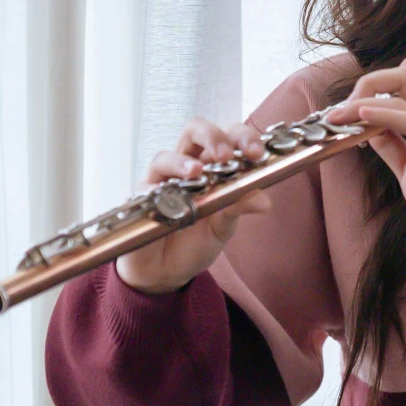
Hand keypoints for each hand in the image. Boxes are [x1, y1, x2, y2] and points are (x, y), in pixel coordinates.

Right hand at [115, 120, 272, 294]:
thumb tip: (264, 201)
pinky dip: (158, 190)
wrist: (166, 273)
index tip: (256, 154)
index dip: (243, 138)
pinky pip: (145, 188)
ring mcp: (162, 181)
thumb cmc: (195, 242)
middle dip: (212, 136)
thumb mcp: (223, 226)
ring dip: (182, 162)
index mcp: (214, 167)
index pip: (228, 137)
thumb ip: (239, 208)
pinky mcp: (141, 199)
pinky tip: (169, 199)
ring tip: (196, 172)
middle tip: (226, 155)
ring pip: (166, 156)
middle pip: (195, 132)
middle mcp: (187, 166)